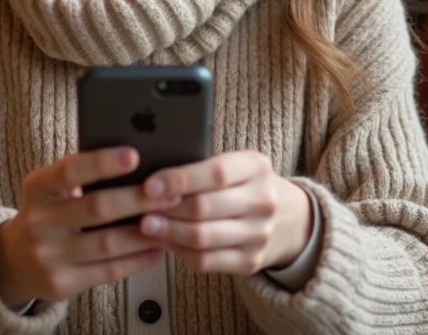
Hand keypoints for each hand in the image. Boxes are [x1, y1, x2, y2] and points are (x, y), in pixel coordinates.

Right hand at [0, 148, 181, 308]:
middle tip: (172, 193)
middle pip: (97, 208)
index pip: (69, 171)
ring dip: (146, 233)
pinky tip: (157, 249)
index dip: (102, 163)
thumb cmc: (51, 213)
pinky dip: (137, 259)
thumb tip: (139, 163)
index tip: (135, 155)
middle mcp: (38, 221)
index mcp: (37, 188)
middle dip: (139, 200)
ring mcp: (47, 256)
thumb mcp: (53, 189)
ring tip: (172, 221)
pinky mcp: (60, 284)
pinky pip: (107, 271)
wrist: (15, 260)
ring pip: (108, 243)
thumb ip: (83, 175)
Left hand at [136, 151, 312, 275]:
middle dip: (166, 208)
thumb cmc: (246, 185)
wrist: (290, 218)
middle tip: (137, 206)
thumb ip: (202, 166)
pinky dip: (179, 252)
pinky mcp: (250, 262)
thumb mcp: (237, 165)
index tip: (150, 184)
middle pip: (204, 208)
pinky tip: (163, 242)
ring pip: (202, 238)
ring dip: (167, 232)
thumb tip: (152, 174)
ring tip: (145, 225)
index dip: (179, 179)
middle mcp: (263, 201)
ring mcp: (259, 235)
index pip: (216, 173)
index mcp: (257, 167)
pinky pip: (205, 261)